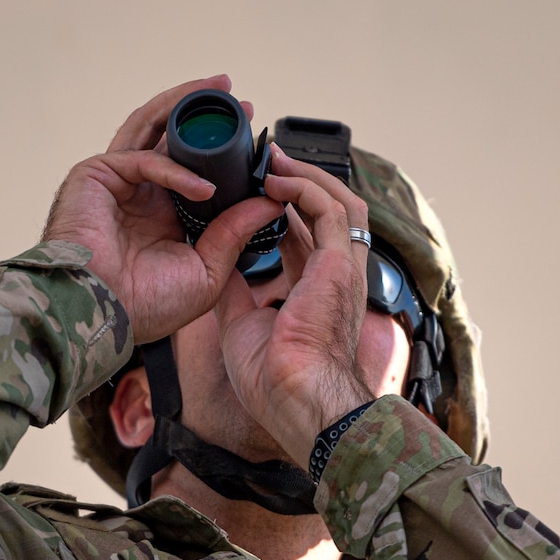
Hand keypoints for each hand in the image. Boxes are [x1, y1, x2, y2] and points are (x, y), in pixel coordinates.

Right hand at [42, 76, 282, 343]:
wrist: (100, 317)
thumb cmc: (144, 306)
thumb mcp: (206, 270)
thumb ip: (235, 232)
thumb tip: (272, 200)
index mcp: (163, 214)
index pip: (196, 169)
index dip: (225, 154)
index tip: (258, 143)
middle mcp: (140, 192)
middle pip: (173, 137)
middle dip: (208, 117)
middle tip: (243, 105)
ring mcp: (117, 180)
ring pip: (152, 128)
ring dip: (185, 107)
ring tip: (221, 92)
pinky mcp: (96, 174)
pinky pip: (143, 160)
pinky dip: (176, 170)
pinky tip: (204, 187)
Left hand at [214, 144, 377, 465]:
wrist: (295, 400)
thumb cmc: (273, 379)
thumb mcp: (242, 324)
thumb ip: (235, 291)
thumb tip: (215, 268)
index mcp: (316, 291)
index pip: (306, 236)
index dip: (284, 209)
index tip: (257, 190)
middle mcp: (337, 275)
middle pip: (330, 211)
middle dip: (301, 182)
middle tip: (267, 161)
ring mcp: (344, 268)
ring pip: (340, 201)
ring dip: (306, 175)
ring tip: (272, 159)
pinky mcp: (340, 264)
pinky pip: (330, 209)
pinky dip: (304, 187)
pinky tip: (276, 177)